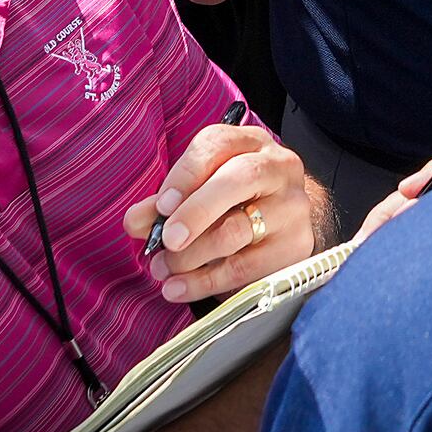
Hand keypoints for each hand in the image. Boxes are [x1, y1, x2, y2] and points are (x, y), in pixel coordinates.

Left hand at [121, 119, 313, 303]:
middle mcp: (279, 167)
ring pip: (239, 230)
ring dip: (192, 256)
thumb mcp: (202, 188)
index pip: (217, 145)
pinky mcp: (296, 246)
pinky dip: (207, 282)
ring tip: (163, 269)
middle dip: (195, 212)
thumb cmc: (235, 199)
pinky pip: (248, 269)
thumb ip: (166, 202)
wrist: (287, 222)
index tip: (161, 206)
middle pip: (238, 180)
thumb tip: (134, 221)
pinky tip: (180, 289)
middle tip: (167, 240)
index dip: (185, 175)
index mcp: (251, 142)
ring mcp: (292, 208)